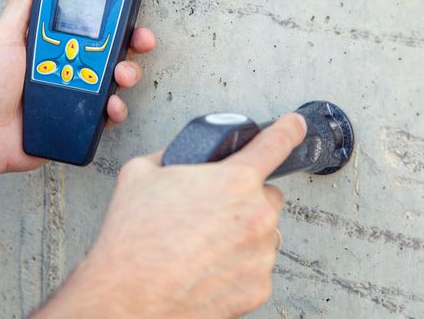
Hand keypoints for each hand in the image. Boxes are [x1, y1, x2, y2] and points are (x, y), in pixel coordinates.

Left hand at [0, 0, 155, 178]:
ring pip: (118, 78)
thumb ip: (24, 1)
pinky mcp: (82, 120)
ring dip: (128, 72)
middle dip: (135, 39)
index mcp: (57, 40)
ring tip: (120, 75)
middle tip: (142, 37)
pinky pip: (109, 113)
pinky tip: (110, 105)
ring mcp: (79, 91)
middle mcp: (73, 62)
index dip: (117, 5)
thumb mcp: (5, 35)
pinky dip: (116, 109)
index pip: (93, 18)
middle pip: (116, 46)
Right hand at [33, 113, 306, 318]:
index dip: (288, 129)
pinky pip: (255, 266)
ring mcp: (261, 255)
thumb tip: (178, 158)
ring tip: (201, 244)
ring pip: (263, 233)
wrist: (128, 298)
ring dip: (241, 233)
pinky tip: (206, 266)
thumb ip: (169, 156)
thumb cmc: (133, 242)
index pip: (276, 144)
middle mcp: (256, 217)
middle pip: (266, 195)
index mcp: (234, 181)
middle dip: (242, 198)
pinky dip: (237, 265)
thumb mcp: (140, 174)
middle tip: (208, 211)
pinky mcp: (258, 288)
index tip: (295, 126)